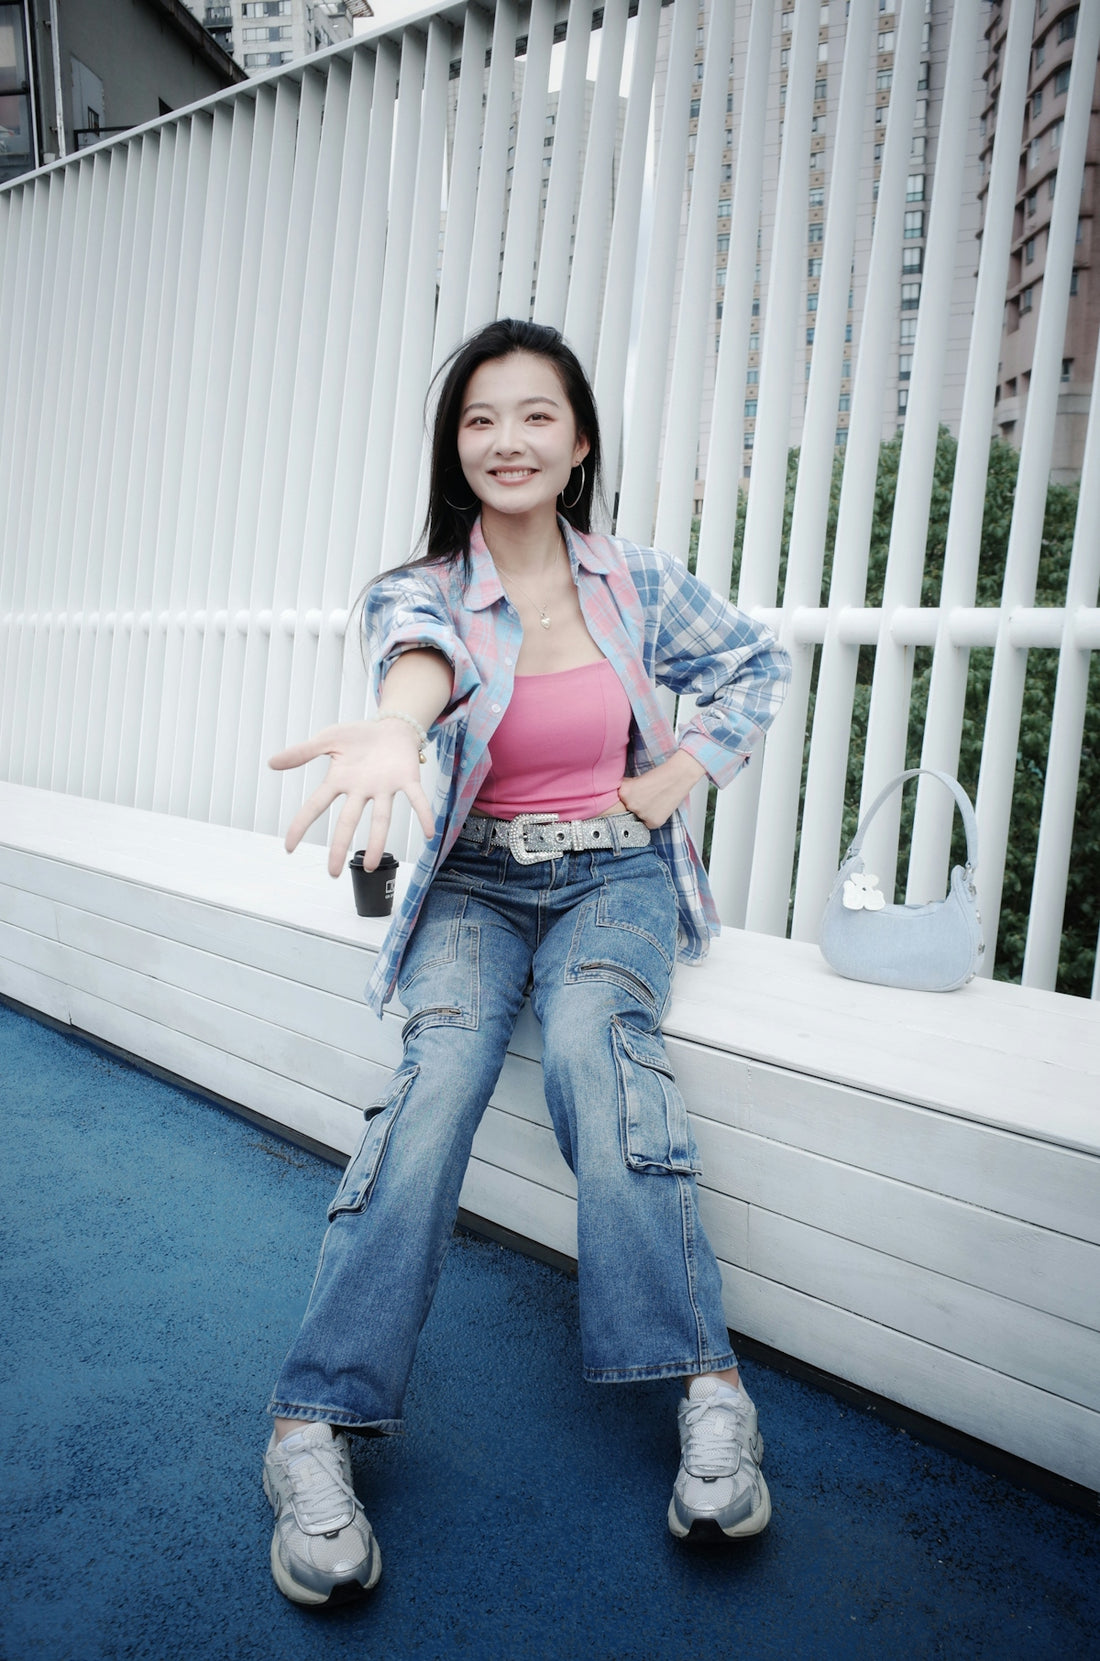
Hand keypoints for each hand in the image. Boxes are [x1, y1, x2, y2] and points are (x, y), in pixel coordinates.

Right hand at [269, 719, 434, 877]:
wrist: (391, 726)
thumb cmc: (358, 737)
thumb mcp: (327, 739)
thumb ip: (302, 752)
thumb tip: (271, 763)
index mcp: (340, 781)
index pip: (316, 805)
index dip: (301, 825)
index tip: (289, 848)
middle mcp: (362, 790)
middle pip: (348, 820)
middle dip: (340, 846)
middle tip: (333, 873)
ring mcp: (385, 787)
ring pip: (381, 818)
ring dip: (378, 841)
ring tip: (373, 865)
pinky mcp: (407, 779)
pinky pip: (416, 799)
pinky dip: (423, 814)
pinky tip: (429, 833)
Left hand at [617, 750, 705, 828]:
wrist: (678, 776)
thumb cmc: (659, 775)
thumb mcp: (636, 779)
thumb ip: (626, 789)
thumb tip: (619, 797)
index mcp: (624, 793)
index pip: (619, 801)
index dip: (628, 797)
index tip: (635, 794)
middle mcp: (631, 805)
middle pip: (628, 809)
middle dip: (636, 804)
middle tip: (647, 796)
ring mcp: (642, 814)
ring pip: (638, 816)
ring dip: (644, 811)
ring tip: (655, 800)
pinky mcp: (653, 822)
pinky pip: (647, 823)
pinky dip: (652, 817)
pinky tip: (659, 807)